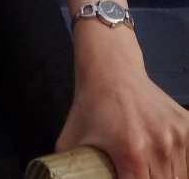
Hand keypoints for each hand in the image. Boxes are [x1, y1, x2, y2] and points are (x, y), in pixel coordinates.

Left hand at [56, 42, 188, 178]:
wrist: (111, 70)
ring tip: (147, 167)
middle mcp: (159, 145)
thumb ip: (73, 171)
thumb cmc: (91, 107)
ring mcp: (177, 135)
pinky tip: (159, 156)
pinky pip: (187, 157)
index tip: (125, 178)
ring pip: (180, 174)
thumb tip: (63, 177)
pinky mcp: (186, 125)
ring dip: (165, 176)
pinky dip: (177, 163)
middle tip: (135, 171)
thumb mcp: (70, 142)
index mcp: (132, 153)